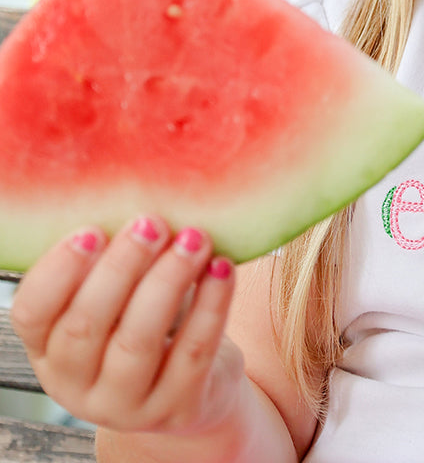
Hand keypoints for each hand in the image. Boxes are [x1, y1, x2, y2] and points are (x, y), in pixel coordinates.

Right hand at [10, 217, 244, 436]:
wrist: (194, 386)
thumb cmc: (147, 319)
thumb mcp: (118, 297)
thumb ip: (111, 259)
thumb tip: (131, 184)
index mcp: (49, 349)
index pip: (32, 314)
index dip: (58, 271)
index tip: (91, 230)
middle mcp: (77, 384)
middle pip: (87, 326)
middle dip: (121, 268)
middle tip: (152, 222)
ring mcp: (127, 404)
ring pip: (139, 342)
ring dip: (168, 281)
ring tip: (195, 237)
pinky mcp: (177, 409)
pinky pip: (193, 353)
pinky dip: (210, 306)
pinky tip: (222, 268)